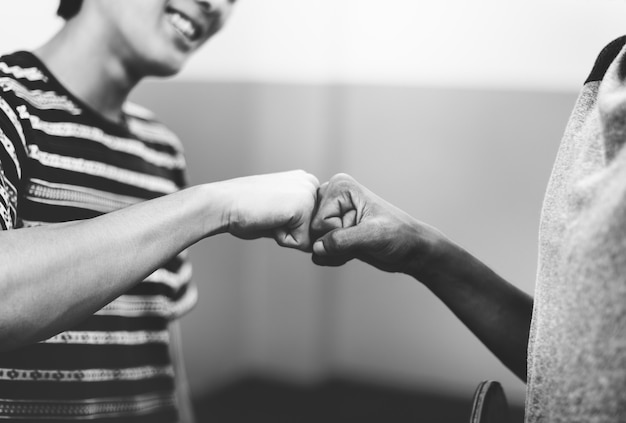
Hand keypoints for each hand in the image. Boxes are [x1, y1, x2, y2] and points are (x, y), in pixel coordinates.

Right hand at [224, 170, 319, 250]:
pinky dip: (283, 239)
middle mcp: (311, 183)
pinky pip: (302, 243)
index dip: (290, 227)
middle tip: (268, 214)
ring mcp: (309, 193)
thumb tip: (317, 242)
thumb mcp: (279, 211)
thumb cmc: (243, 210)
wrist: (222, 203)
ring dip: (288, 235)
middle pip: (315, 230)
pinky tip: (269, 219)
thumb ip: (299, 221)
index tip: (270, 211)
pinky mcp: (304, 206)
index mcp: (305, 181)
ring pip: (310, 237)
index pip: (313, 222)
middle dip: (292, 232)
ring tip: (269, 216)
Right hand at [310, 173, 440, 273]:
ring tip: (357, 245)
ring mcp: (331, 214)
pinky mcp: (332, 230)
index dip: (339, 232)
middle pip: (312, 231)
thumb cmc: (398, 235)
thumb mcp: (373, 236)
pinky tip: (352, 251)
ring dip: (334, 252)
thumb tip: (316, 248)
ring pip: (313, 242)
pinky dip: (333, 257)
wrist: (410, 249)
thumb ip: (343, 240)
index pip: (319, 221)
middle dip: (334, 244)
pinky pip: (317, 251)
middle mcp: (332, 197)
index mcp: (341, 187)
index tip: (361, 228)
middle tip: (359, 239)